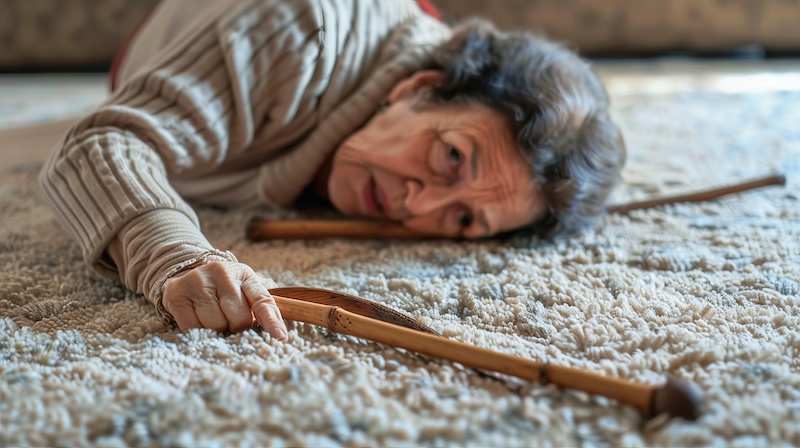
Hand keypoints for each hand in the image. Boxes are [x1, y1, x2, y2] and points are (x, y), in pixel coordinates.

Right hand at [162, 261, 287, 339]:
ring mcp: (197, 282)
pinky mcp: (177, 294)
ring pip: (215, 325)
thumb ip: (264, 298)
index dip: (272, 321)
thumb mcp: (246, 285)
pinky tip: (198, 318)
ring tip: (213, 317)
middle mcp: (222, 273)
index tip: (281, 337)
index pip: (263, 300)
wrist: (187, 270)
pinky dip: (198, 330)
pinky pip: (192, 328)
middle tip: (230, 320)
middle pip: (238, 319)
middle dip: (236, 327)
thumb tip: (286, 316)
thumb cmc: (225, 285)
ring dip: (216, 329)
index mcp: (245, 274)